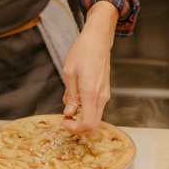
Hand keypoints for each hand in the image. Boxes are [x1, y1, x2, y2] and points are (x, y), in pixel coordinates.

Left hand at [62, 1, 117, 133]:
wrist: (98, 40)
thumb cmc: (83, 52)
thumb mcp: (69, 73)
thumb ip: (70, 96)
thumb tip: (69, 113)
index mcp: (91, 93)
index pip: (88, 123)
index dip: (75, 128)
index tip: (64, 121)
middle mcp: (101, 97)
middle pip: (94, 125)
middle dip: (78, 127)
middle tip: (66, 119)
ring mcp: (104, 95)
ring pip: (95, 117)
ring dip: (81, 118)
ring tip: (69, 105)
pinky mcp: (104, 92)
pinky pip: (95, 108)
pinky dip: (85, 110)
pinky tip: (75, 99)